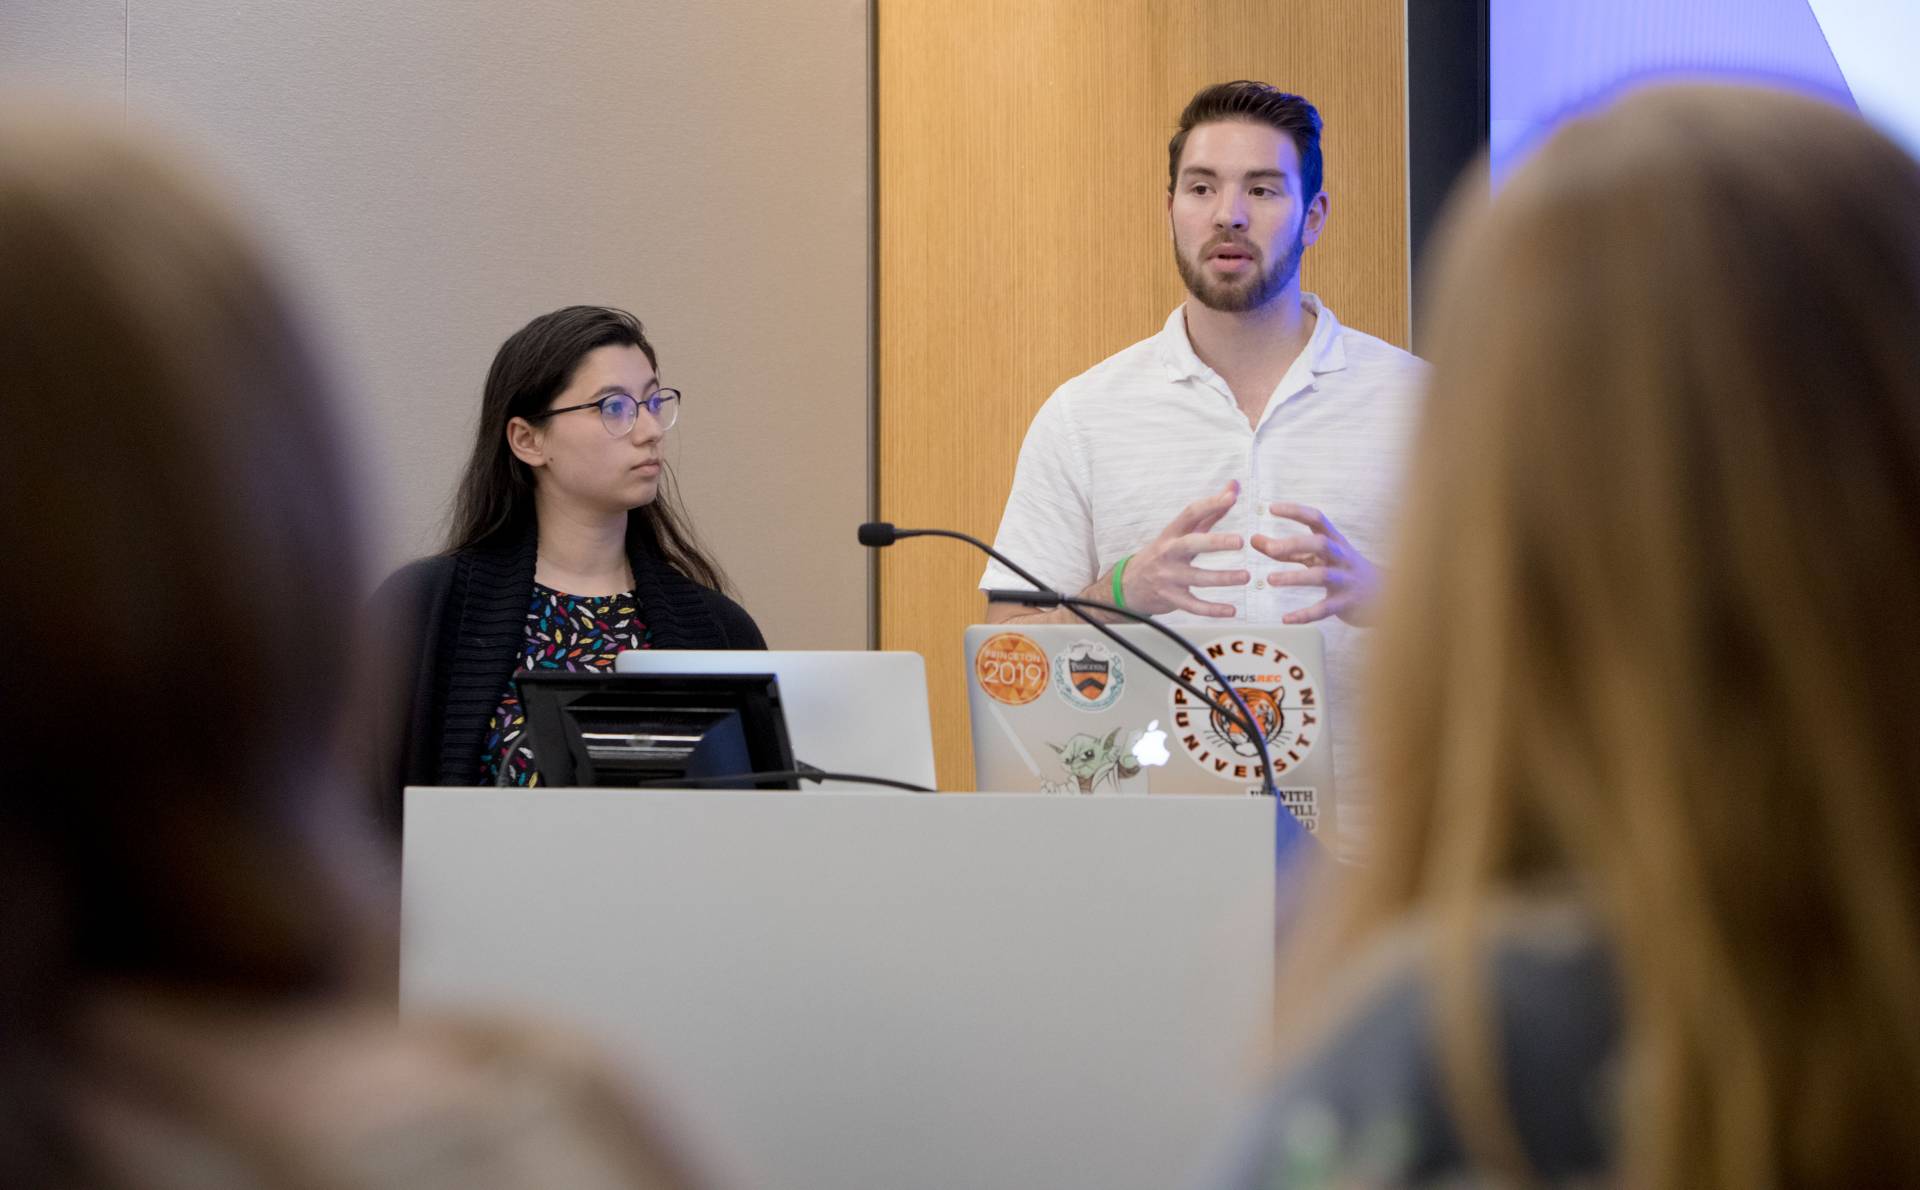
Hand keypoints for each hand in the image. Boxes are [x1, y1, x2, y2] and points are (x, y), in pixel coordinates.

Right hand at [1117, 482, 1250, 617]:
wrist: (1129, 584)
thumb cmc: (1164, 553)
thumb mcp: (1182, 531)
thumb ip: (1211, 511)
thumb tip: (1234, 485)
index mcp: (1173, 533)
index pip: (1190, 514)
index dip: (1210, 504)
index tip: (1231, 496)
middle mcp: (1169, 552)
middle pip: (1191, 544)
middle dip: (1215, 543)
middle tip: (1240, 541)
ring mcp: (1168, 576)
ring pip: (1197, 578)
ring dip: (1222, 578)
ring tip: (1245, 576)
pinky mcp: (1171, 598)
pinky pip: (1193, 606)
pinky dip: (1212, 610)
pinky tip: (1231, 610)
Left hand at [1251, 502, 1380, 625]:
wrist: (1384, 595)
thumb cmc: (1342, 570)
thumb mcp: (1317, 556)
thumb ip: (1286, 550)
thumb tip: (1253, 539)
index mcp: (1334, 540)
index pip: (1316, 518)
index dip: (1295, 511)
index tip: (1271, 508)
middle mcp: (1341, 556)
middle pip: (1320, 544)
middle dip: (1295, 544)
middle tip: (1269, 547)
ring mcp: (1346, 580)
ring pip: (1322, 575)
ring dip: (1295, 577)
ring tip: (1270, 580)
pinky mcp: (1346, 603)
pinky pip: (1324, 608)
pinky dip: (1305, 614)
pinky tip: (1285, 619)